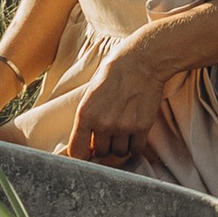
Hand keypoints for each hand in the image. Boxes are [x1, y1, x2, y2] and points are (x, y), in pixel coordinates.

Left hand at [66, 27, 177, 168]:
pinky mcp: (141, 127)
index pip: (76, 151)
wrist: (142, 61)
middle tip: (109, 135)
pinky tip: (134, 133)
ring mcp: (123, 127)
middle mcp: (102, 124)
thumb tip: (88, 141)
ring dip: (120, 146)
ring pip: (119, 153)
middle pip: (100, 153)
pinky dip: (135, 145)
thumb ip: (88, 118)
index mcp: (85, 114)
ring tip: (123, 130)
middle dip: (104, 147)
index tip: (88, 152)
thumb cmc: (115, 72)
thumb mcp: (91, 93)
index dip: (82, 155)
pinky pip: (135, 149)